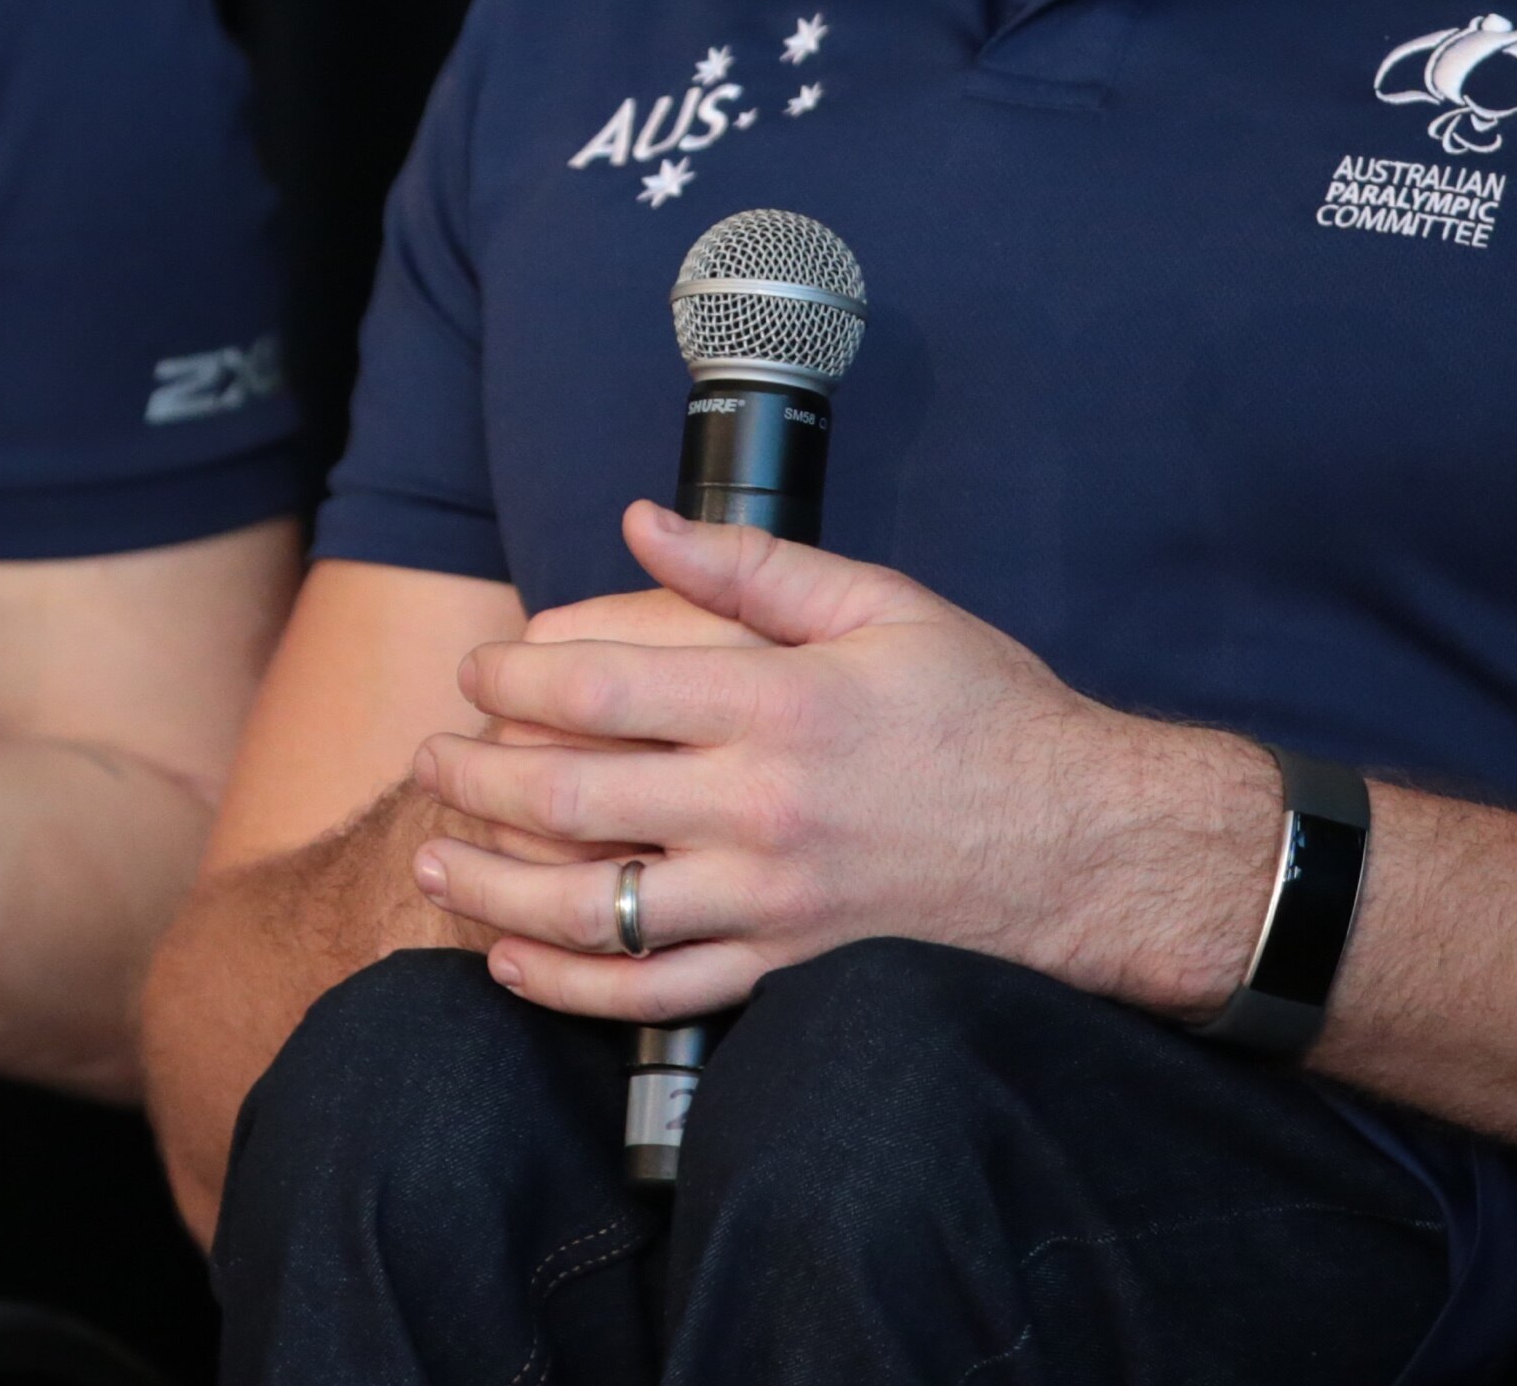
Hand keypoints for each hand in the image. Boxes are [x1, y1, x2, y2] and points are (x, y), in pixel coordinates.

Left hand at [404, 500, 1278, 1025]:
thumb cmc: (985, 712)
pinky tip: (511, 965)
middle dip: (475, 778)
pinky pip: (654, 996)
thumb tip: (637, 520)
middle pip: (570, 797)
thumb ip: (752, 564)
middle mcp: (761, 810)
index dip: (514, 677)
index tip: (480, 670)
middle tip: (432, 760)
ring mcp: (769, 904)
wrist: (1085, 847)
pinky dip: (568, 988)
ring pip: (591, 911)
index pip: (600, 686)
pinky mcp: (784, 973)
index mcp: (778, 704)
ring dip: (493, 891)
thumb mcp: (883, 604)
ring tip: (437, 863)